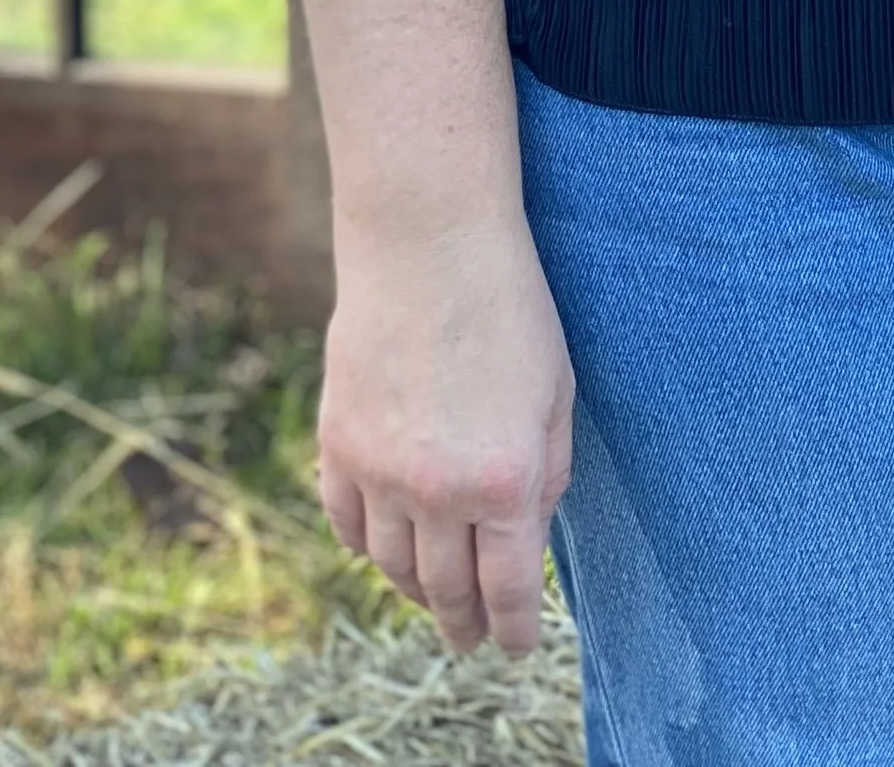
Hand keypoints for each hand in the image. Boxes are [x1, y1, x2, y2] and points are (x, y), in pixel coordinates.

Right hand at [316, 215, 574, 655]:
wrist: (428, 244)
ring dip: (415, 590)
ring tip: (432, 598)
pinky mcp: (338, 445)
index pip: (506, 590)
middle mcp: (436, 492)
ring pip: (392, 565)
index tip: (515, 648)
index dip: (512, 629)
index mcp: (503, 481)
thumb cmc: (510, 308)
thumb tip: (527, 528)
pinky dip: (365, 546)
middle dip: (462, 623)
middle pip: (446, 590)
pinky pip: (347, 524)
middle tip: (470, 639)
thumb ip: (546, 470)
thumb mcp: (555, 391)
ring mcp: (379, 472)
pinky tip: (382, 549)